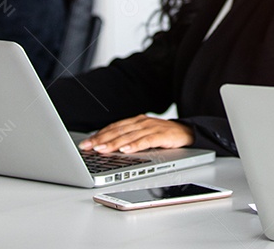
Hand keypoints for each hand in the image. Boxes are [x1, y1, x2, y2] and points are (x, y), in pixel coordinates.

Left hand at [78, 115, 193, 153]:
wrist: (188, 132)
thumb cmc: (163, 136)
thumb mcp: (143, 135)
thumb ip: (128, 138)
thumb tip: (105, 148)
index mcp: (135, 121)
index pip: (113, 128)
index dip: (98, 135)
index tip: (85, 144)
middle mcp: (142, 122)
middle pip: (118, 131)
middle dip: (101, 140)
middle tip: (88, 148)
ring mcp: (152, 128)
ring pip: (129, 136)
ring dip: (114, 143)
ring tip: (102, 150)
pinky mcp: (162, 136)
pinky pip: (146, 141)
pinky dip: (135, 146)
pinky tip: (125, 150)